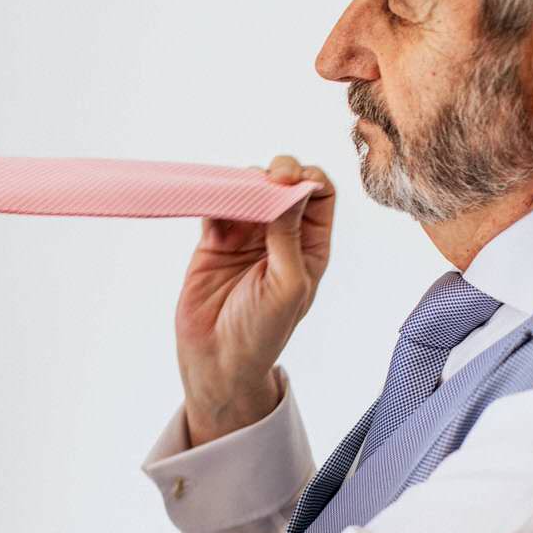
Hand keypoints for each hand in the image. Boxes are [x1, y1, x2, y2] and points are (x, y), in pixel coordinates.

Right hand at [174, 156, 334, 445]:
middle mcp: (280, 236)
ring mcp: (246, 236)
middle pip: (284, 185)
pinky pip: (216, 205)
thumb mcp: (288, 285)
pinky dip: (215, 194)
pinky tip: (215, 196)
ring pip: (248, 189)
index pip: (319, 196)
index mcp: (310, 246)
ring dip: (244, 182)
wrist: (218, 360)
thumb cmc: (263, 331)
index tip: (290, 181)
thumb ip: (289, 236)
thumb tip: (292, 190)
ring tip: (237, 191)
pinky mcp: (214, 241)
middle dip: (277, 172)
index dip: (308, 179)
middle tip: (267, 178)